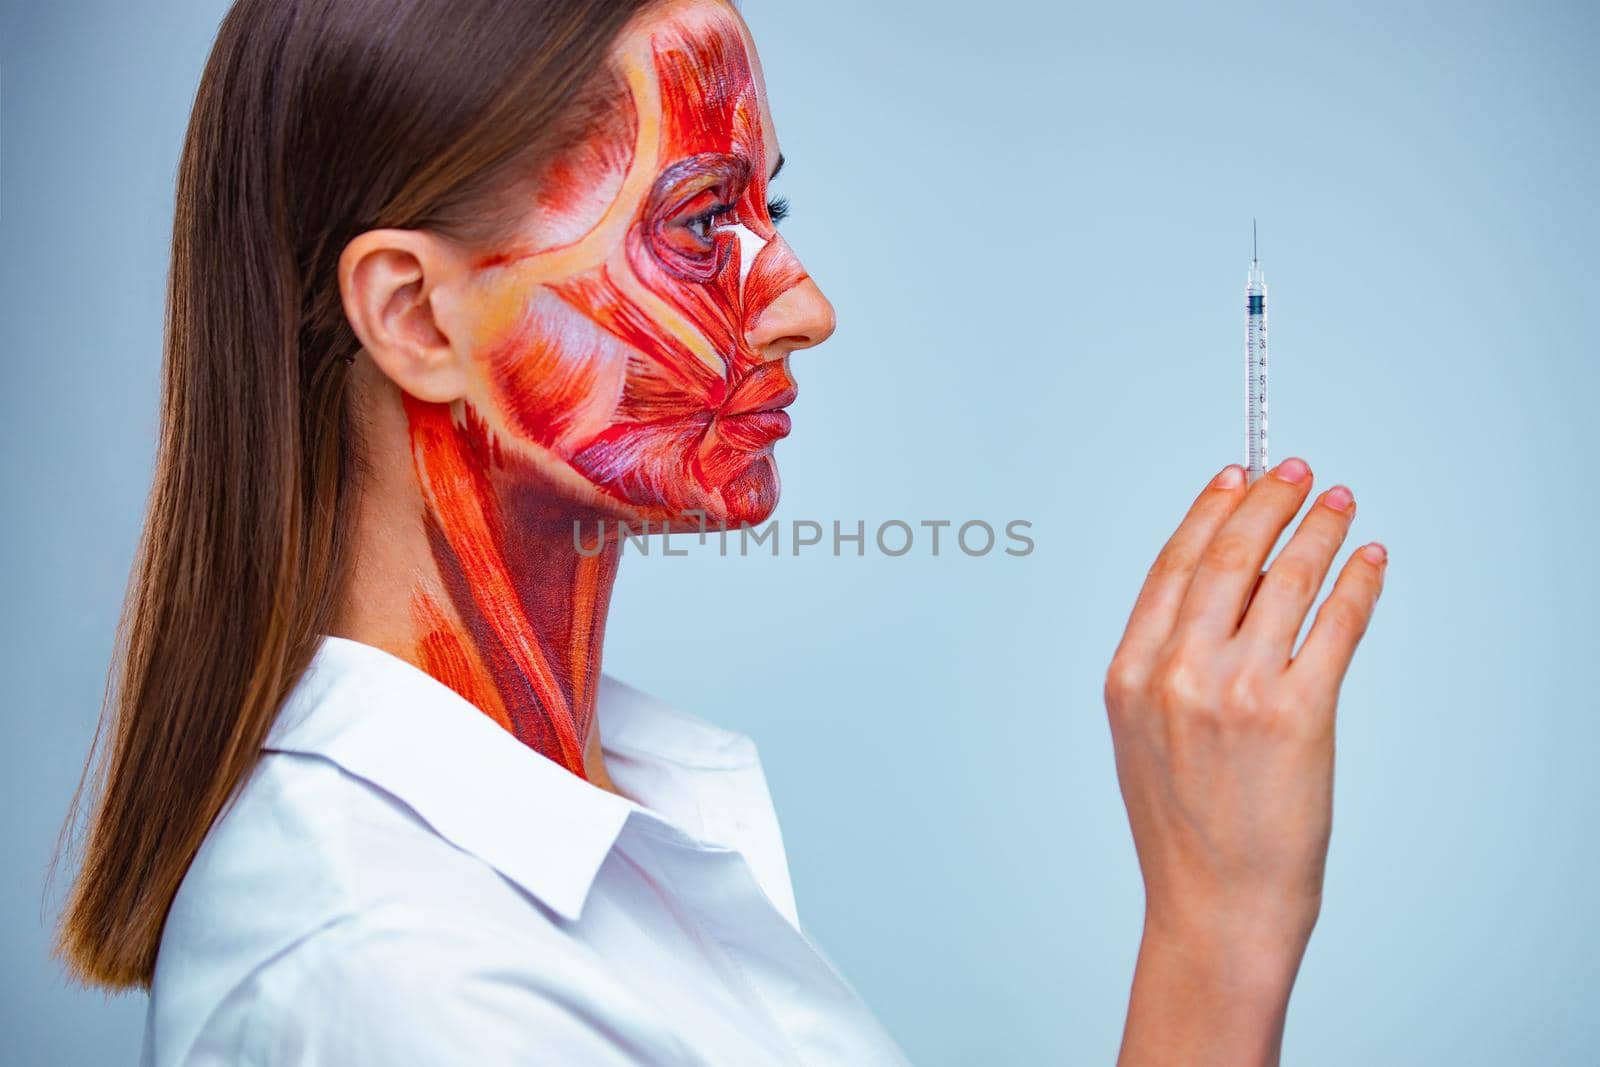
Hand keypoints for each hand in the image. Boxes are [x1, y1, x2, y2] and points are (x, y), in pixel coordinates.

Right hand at [1105, 458, 1385, 1065]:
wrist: (1214, 906)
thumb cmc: (1182, 829)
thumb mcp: (1141, 735)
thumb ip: (1167, 664)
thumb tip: (1226, 589)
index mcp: (1128, 674)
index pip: (1173, 566)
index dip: (1208, 510)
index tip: (1235, 475)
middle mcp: (1176, 674)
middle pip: (1227, 558)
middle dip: (1267, 501)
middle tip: (1296, 471)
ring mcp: (1235, 692)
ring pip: (1285, 581)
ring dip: (1319, 530)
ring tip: (1340, 503)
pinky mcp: (1296, 716)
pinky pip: (1334, 626)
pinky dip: (1357, 583)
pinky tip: (1368, 559)